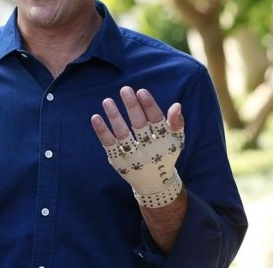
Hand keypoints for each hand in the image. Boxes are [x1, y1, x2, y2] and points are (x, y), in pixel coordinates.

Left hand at [91, 87, 184, 207]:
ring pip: (122, 135)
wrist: (154, 183)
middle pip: (139, 125)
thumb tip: (176, 105)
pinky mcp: (119, 161)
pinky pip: (109, 145)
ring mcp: (133, 157)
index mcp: (165, 141)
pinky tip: (95, 117)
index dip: (149, 106)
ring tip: (107, 101)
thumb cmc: (165, 154)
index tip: (141, 91)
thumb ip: (176, 123)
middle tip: (125, 89)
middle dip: (132, 107)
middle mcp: (149, 149)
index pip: (157, 121)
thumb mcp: (176, 140)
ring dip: (114, 117)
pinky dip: (102, 132)